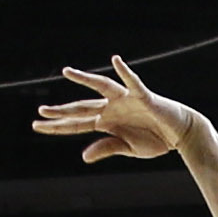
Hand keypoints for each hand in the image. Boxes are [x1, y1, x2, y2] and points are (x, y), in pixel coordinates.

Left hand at [32, 56, 193, 164]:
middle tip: (40, 112)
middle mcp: (111, 108)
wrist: (180, 133)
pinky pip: (133, 82)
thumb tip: (83, 156)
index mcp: (106, 122)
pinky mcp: (142, 96)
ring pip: (100, 87)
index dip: (57, 126)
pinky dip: (125, 71)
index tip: (37, 126)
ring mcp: (125, 100)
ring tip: (67, 72)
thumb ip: (106, 148)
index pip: (77, 124)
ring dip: (84, 79)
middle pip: (82, 108)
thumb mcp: (129, 149)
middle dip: (62, 111)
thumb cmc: (156, 139)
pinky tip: (116, 60)